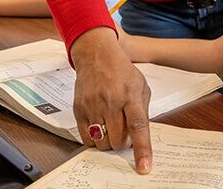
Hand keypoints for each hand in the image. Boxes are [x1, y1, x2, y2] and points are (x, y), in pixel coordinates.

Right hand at [71, 27, 151, 173]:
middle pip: (118, 140)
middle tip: (124, 129)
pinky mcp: (79, 109)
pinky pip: (86, 138)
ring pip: (102, 143)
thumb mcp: (141, 85)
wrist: (96, 55)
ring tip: (111, 124)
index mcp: (130, 94)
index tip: (143, 167)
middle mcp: (110, 101)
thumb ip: (143, 111)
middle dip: (123, 142)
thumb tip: (140, 137)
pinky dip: (95, 138)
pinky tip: (100, 124)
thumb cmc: (121, 70)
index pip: (138, 126)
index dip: (141, 149)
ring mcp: (92, 106)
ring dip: (109, 141)